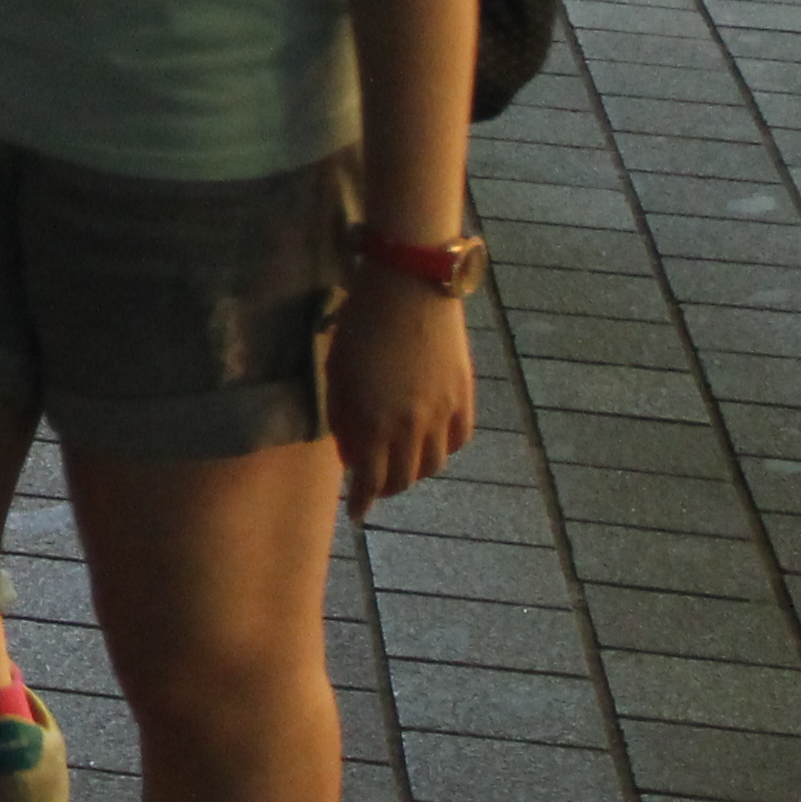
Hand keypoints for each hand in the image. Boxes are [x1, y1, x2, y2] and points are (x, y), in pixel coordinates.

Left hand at [328, 275, 478, 513]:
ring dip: (414, 472)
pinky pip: (458, 440)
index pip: (369, 480)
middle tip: (373, 485)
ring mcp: (442, 414)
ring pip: (433, 465)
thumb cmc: (360, 323)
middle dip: (384, 487)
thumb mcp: (337, 371)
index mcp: (372, 422)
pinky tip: (432, 445)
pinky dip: (443, 450)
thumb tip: (350, 451)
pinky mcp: (464, 397)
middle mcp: (410, 427)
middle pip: (403, 478)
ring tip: (401, 466)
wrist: (410, 287)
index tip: (356, 514)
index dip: (362, 501)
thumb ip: (343, 416)